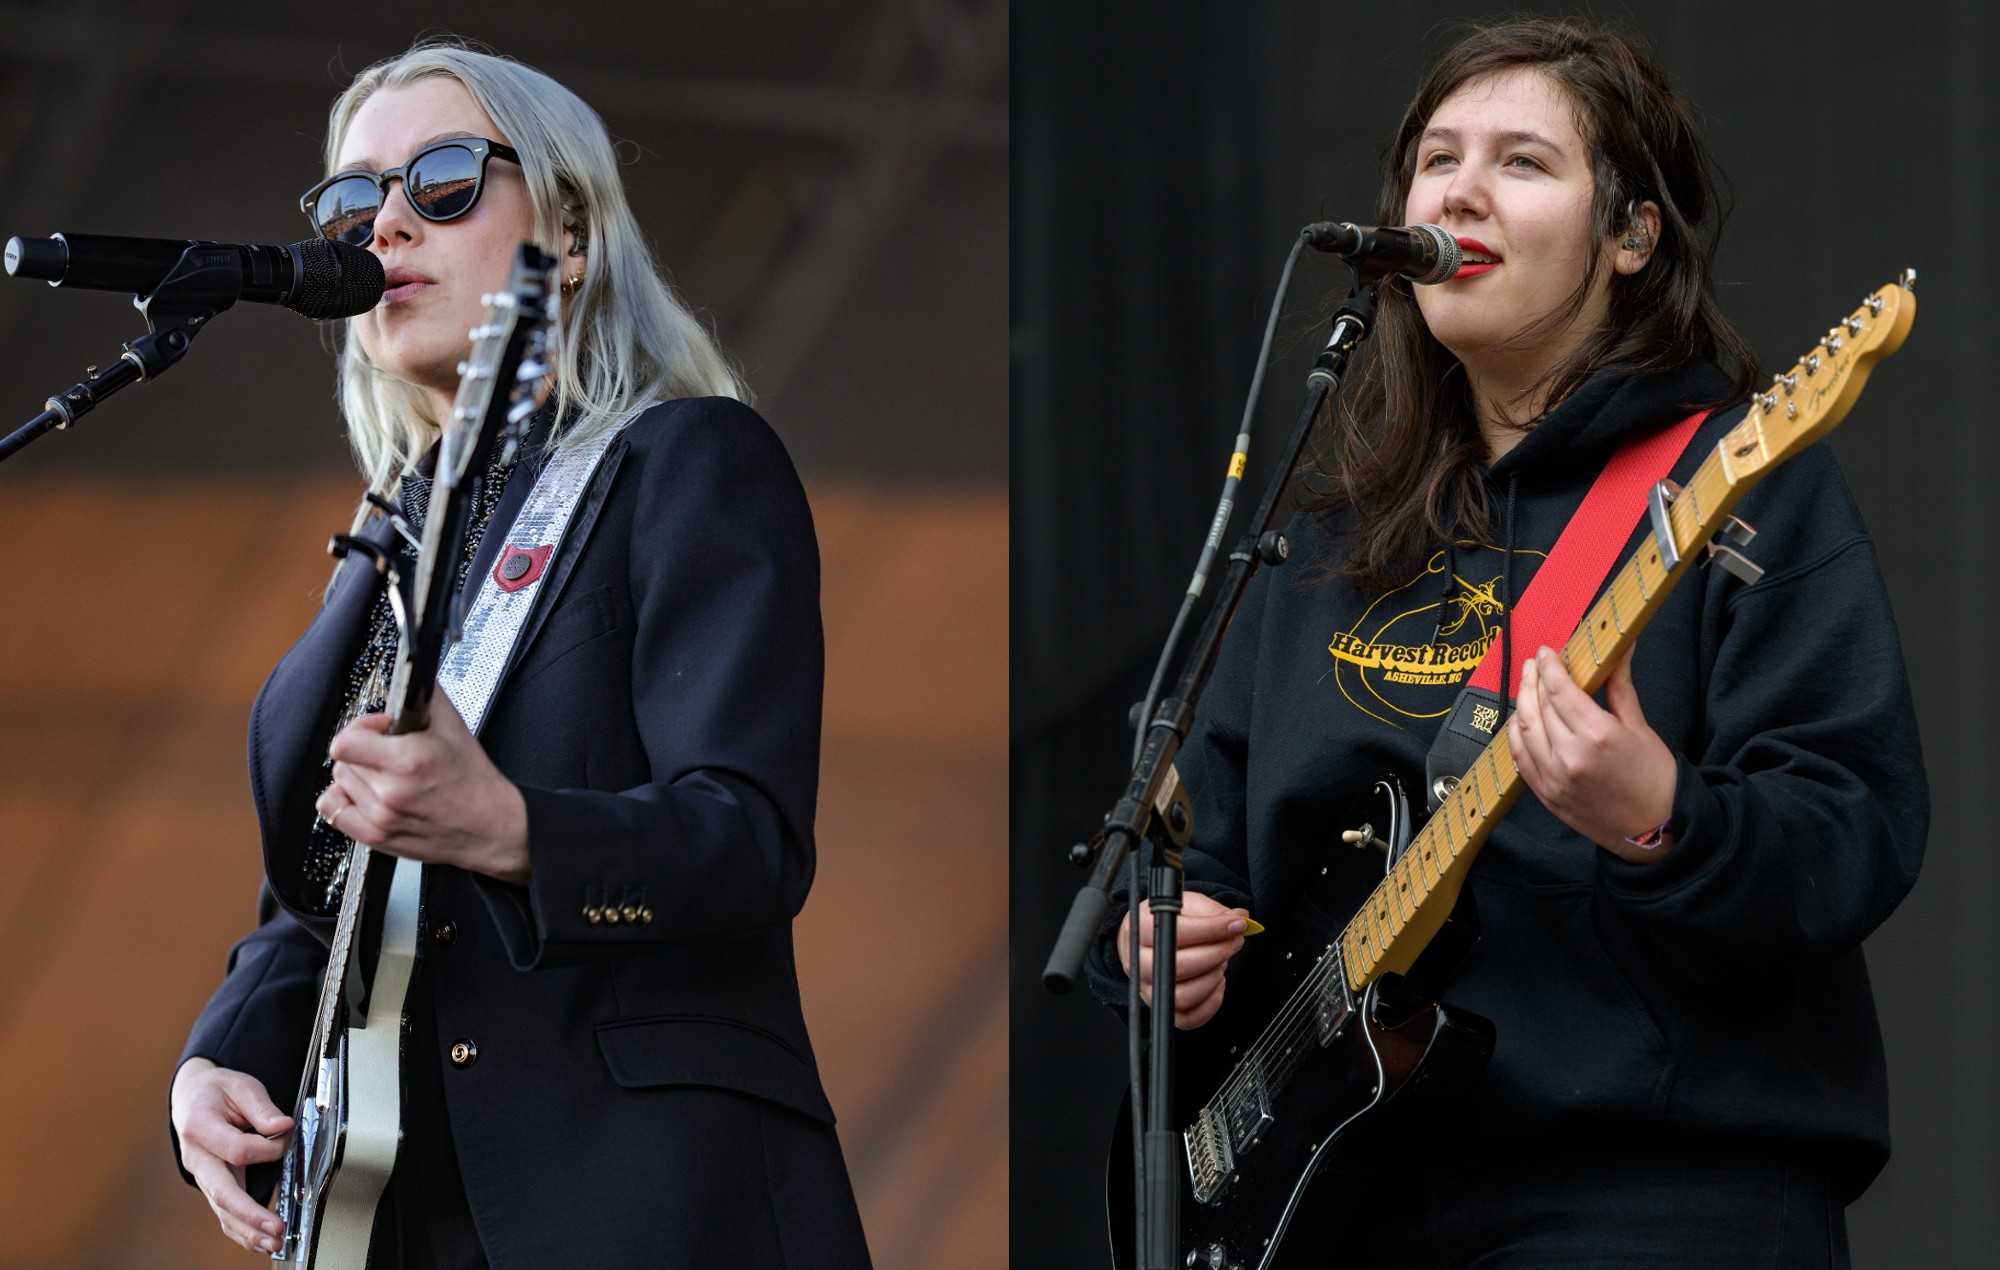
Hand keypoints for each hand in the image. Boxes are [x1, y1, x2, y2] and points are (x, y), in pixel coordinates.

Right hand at [170, 1058, 292, 1254]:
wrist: (191, 1097)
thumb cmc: (216, 1091)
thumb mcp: (241, 1086)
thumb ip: (262, 1108)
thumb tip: (283, 1127)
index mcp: (199, 1127)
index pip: (237, 1149)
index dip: (268, 1147)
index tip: (286, 1135)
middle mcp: (197, 1158)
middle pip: (222, 1192)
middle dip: (250, 1214)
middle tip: (276, 1228)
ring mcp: (202, 1176)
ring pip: (222, 1210)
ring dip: (248, 1231)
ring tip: (273, 1244)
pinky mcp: (212, 1185)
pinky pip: (224, 1213)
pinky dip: (242, 1230)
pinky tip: (260, 1242)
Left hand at [316, 690, 530, 884]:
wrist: (489, 827)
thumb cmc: (474, 781)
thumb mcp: (456, 728)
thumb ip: (428, 695)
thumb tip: (412, 671)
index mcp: (408, 761)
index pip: (346, 742)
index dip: (361, 728)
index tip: (379, 730)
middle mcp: (391, 792)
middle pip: (344, 759)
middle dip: (364, 750)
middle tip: (389, 753)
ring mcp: (380, 817)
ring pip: (340, 780)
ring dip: (357, 773)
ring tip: (384, 775)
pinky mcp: (375, 837)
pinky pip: (333, 810)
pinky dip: (345, 798)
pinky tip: (367, 794)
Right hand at [1115, 891, 1248, 1028]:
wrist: (1149, 939)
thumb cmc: (1169, 921)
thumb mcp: (1187, 905)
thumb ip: (1211, 911)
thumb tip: (1239, 917)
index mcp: (1140, 929)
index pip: (1176, 933)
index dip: (1211, 929)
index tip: (1236, 924)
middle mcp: (1139, 962)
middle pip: (1180, 967)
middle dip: (1217, 953)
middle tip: (1234, 942)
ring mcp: (1148, 989)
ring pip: (1184, 997)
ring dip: (1213, 978)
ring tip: (1221, 961)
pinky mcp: (1163, 1008)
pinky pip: (1189, 1019)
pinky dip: (1212, 1002)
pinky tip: (1217, 982)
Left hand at [1507, 646, 1677, 862]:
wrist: (1656, 831)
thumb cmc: (1655, 780)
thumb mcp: (1640, 728)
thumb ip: (1619, 687)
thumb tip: (1620, 650)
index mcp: (1598, 736)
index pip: (1560, 690)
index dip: (1549, 666)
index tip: (1546, 652)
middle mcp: (1571, 756)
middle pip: (1539, 706)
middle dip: (1534, 679)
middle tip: (1535, 664)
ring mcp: (1554, 778)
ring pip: (1524, 730)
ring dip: (1521, 702)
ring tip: (1527, 685)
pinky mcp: (1546, 795)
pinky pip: (1520, 758)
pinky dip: (1516, 734)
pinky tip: (1521, 720)